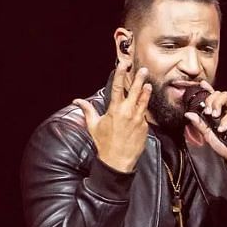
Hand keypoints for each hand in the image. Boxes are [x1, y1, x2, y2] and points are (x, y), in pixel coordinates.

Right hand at [75, 59, 150, 173]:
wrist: (117, 161)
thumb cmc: (104, 144)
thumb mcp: (93, 126)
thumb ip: (87, 110)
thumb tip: (77, 101)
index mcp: (115, 110)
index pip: (118, 87)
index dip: (121, 74)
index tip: (124, 65)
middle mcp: (128, 112)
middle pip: (136, 90)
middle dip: (140, 79)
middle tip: (144, 70)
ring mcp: (138, 119)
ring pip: (144, 101)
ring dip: (146, 92)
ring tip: (148, 85)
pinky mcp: (144, 127)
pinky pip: (143, 116)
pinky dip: (142, 112)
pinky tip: (142, 110)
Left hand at [183, 88, 226, 175]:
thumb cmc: (225, 148)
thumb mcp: (208, 135)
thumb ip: (199, 124)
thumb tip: (188, 114)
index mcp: (219, 113)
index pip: (213, 97)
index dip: (208, 89)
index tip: (201, 84)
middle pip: (219, 94)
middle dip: (210, 99)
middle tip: (206, 111)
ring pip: (226, 97)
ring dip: (217, 104)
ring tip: (213, 116)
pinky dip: (226, 120)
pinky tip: (222, 129)